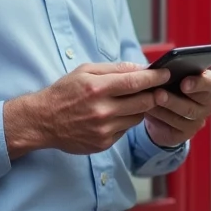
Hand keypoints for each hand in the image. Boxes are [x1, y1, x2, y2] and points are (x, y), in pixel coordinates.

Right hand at [3, 62, 168, 158]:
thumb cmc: (64, 92)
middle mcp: (102, 110)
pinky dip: (126, 121)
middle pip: (143, 102)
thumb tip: (139, 68)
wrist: (42, 121)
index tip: (167, 73)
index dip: (155, 78)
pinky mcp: (103, 143)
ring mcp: (103, 130)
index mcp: (97, 88)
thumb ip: (113, 69)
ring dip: (141, 108)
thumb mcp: (85, 71)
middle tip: (160, 88)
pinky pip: (125, 130)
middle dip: (155, 94)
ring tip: (135, 100)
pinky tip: (117, 114)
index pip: (136, 82)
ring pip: (137, 118)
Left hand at [144, 69, 210, 148]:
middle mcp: (208, 103)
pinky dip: (160, 117)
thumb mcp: (170, 77)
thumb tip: (159, 70)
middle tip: (159, 93)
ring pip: (185, 114)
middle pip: (198, 101)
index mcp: (209, 84)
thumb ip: (171, 72)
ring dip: (166, 107)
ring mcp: (199, 120)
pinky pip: (175, 126)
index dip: (199, 83)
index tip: (184, 83)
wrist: (162, 111)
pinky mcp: (187, 133)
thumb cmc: (169, 86)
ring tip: (151, 100)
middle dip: (176, 98)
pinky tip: (149, 110)